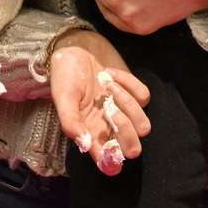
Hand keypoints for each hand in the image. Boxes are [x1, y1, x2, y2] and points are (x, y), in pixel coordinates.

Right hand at [48, 29, 150, 175]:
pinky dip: (129, 84)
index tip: (110, 149)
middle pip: (132, 148)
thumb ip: (71, 122)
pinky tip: (111, 75)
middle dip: (126, 131)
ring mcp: (124, 111)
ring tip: (107, 86)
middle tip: (109, 109)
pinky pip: (144, 97)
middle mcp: (109, 127)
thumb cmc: (65, 74)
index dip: (112, 161)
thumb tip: (85, 145)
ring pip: (142, 124)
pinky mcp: (134, 93)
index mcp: (91, 134)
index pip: (108, 161)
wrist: (76, 46)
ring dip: (127, 103)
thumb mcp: (63, 98)